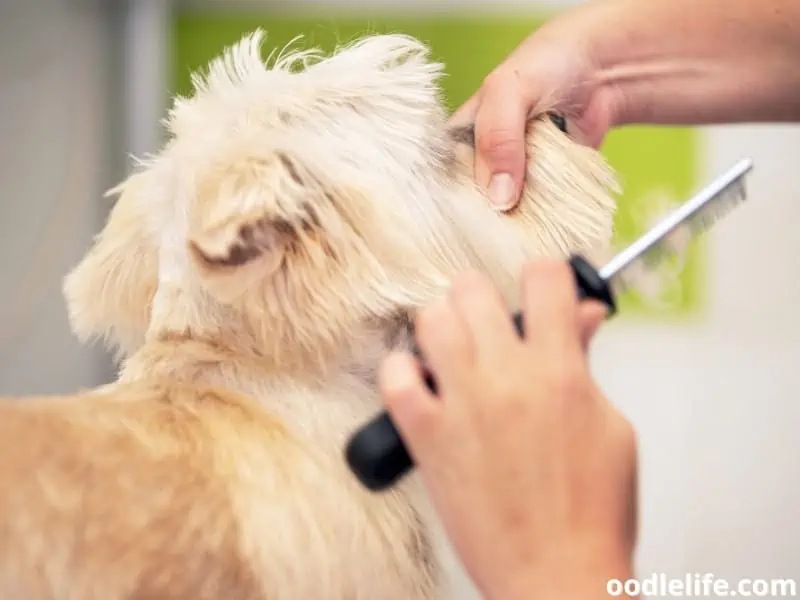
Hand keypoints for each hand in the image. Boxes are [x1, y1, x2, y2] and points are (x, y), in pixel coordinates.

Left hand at [379, 261, 637, 599]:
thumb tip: (581, 318)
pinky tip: (422, 383)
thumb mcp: (611, 428)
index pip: (545, 279)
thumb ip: (587, 363)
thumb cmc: (591, 512)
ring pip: (431, 320)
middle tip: (492, 324)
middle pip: (474, 288)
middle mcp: (506, 378)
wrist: (557, 573)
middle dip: (484, 297)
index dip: (545, 276)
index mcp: (559, 370)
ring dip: (443, 325)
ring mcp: (461, 404)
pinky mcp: (426, 437)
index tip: (543, 289)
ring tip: (456, 350)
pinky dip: (402, 370)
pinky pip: (393, 378)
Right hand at [453, 0, 799, 211]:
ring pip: (504, 214)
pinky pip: (537, 214)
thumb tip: (498, 198)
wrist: (603, 68)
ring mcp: (514, 179)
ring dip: (512, 228)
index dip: (444, 204)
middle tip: (488, 240)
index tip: (453, 227)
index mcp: (459, 139)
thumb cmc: (546, 64)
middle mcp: (481, 162)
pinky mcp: (543, 190)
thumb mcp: (509, 91)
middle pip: (471, 204)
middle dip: (481, 222)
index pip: (440, 180)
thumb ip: (498, 139)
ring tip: (512, 243)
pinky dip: (540, 222)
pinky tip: (536, 236)